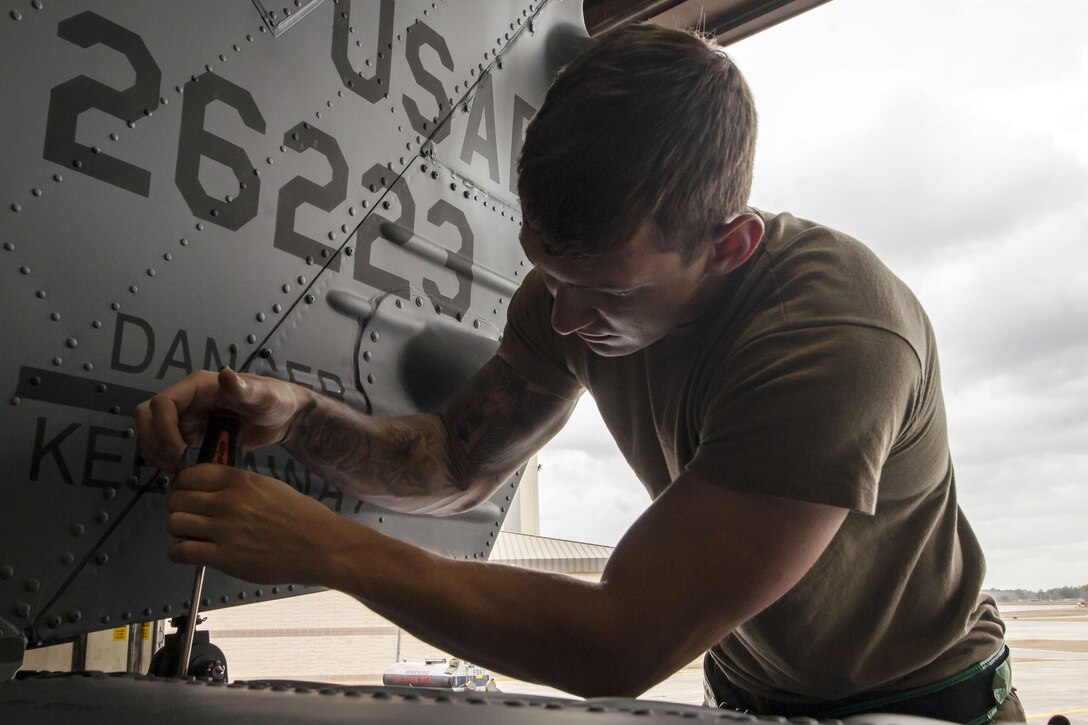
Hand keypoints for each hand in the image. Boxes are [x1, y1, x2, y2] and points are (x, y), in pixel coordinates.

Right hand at [135, 368, 308, 473]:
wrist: (283, 417)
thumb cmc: (275, 400)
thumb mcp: (264, 395)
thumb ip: (245, 389)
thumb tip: (225, 375)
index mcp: (198, 386)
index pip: (162, 403)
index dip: (163, 428)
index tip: (180, 451)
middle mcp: (187, 400)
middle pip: (147, 415)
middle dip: (154, 440)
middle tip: (175, 463)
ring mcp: (187, 417)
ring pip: (151, 431)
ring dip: (157, 452)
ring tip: (179, 470)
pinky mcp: (191, 433)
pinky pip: (165, 444)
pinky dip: (165, 458)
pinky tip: (184, 470)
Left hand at [167, 463, 346, 584]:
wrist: (320, 546)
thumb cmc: (303, 518)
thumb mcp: (270, 487)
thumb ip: (239, 485)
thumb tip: (214, 488)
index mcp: (239, 480)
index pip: (189, 474)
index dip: (184, 484)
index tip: (187, 491)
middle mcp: (227, 501)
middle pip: (177, 499)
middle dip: (179, 507)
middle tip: (190, 515)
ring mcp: (223, 530)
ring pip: (175, 524)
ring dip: (179, 530)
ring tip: (192, 535)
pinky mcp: (223, 557)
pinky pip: (180, 551)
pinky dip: (179, 553)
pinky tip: (191, 552)